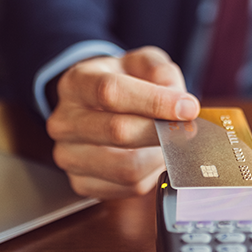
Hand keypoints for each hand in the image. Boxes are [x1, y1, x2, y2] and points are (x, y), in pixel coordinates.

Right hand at [47, 46, 199, 197]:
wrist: (97, 107)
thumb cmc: (122, 83)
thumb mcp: (141, 63)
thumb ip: (162, 73)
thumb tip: (180, 102)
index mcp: (76, 84)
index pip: (110, 92)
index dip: (154, 101)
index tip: (187, 108)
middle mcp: (64, 122)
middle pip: (118, 132)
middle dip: (162, 131)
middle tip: (187, 129)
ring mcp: (68, 156)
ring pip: (127, 167)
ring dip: (158, 157)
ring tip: (167, 143)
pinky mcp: (81, 183)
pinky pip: (128, 188)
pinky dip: (150, 175)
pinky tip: (151, 157)